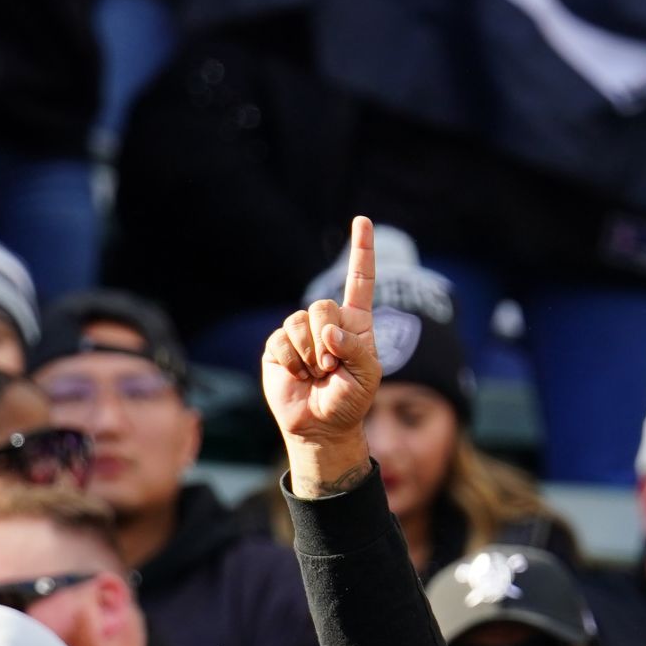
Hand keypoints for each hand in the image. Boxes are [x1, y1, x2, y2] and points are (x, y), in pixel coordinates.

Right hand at [263, 215, 380, 474]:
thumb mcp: (367, 376)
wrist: (321, 425)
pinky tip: (299, 376)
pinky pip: (281, 342)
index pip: (360, 281)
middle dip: (328, 340)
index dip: (361, 251)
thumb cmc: (350, 400)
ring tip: (318, 375)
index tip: (363, 221)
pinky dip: (293, 363)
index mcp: (356, 323)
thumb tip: (329, 331)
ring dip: (311, 355)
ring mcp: (300, 332)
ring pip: (299, 323)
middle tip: (333, 367)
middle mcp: (327, 322)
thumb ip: (356, 349)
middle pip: (323, 306)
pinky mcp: (278, 346)